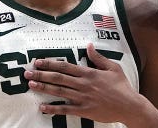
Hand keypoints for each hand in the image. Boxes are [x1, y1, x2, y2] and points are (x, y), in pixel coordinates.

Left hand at [24, 43, 147, 124]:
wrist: (129, 106)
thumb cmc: (122, 86)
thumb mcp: (113, 68)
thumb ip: (99, 58)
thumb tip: (88, 46)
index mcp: (89, 73)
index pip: (65, 66)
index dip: (50, 63)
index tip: (38, 61)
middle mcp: (83, 84)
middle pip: (58, 78)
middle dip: (41, 74)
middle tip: (27, 72)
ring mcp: (83, 98)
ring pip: (59, 92)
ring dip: (44, 87)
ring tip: (31, 84)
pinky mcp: (84, 110)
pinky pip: (66, 109)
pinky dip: (54, 108)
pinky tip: (43, 107)